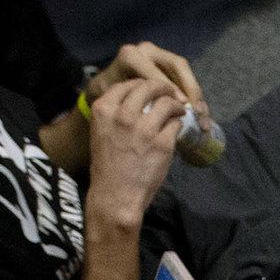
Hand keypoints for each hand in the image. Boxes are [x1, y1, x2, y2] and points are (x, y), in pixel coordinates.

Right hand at [86, 77, 184, 227]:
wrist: (116, 195)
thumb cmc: (108, 166)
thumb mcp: (101, 132)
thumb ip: (114, 113)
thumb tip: (135, 100)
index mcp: (104, 110)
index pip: (126, 84)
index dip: (141, 84)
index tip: (150, 88)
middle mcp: (122, 115)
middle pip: (149, 87)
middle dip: (162, 87)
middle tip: (170, 92)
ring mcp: (143, 129)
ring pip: (167, 103)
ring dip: (176, 104)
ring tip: (179, 109)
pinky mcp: (162, 143)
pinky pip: (175, 124)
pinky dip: (178, 124)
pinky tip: (177, 127)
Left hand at [87, 42, 208, 126]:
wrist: (105, 87)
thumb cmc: (107, 94)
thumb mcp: (113, 98)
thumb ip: (132, 100)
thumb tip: (157, 108)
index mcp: (131, 56)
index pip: (155, 72)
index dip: (171, 89)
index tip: (183, 106)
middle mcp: (146, 51)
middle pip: (177, 65)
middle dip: (190, 87)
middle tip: (198, 109)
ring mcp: (159, 55)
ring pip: (184, 71)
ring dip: (196, 93)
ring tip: (202, 114)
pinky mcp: (167, 64)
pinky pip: (184, 77)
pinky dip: (193, 95)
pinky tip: (200, 112)